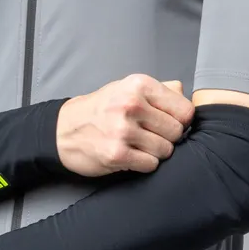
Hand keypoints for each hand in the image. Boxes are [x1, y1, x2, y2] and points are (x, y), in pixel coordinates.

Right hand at [56, 75, 194, 177]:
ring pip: (166, 150)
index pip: (185, 110)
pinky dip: (144, 163)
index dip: (181, 120)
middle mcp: (131, 104)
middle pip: (177, 131)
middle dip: (168, 137)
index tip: (169, 123)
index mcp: (139, 85)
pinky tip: (132, 155)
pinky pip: (150, 164)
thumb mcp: (127, 89)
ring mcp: (123, 130)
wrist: (64, 130)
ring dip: (156, 152)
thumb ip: (158, 90)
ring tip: (139, 145)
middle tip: (150, 136)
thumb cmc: (100, 110)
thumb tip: (184, 92)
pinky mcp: (117, 153)